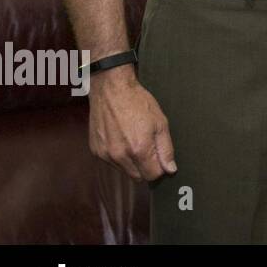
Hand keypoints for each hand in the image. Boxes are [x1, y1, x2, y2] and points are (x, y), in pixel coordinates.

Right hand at [88, 64, 175, 180]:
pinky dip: (119, 156)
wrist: (111, 90)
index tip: (160, 158)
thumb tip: (170, 169)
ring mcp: (106, 154)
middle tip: (149, 148)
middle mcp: (120, 156)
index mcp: (139, 149)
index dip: (159, 168)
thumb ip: (166, 149)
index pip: (152, 175)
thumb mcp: (160, 123)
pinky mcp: (96, 151)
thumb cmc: (138, 103)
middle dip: (146, 167)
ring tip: (134, 140)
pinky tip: (122, 139)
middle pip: (138, 177)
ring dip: (132, 163)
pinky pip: (112, 163)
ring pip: (124, 171)